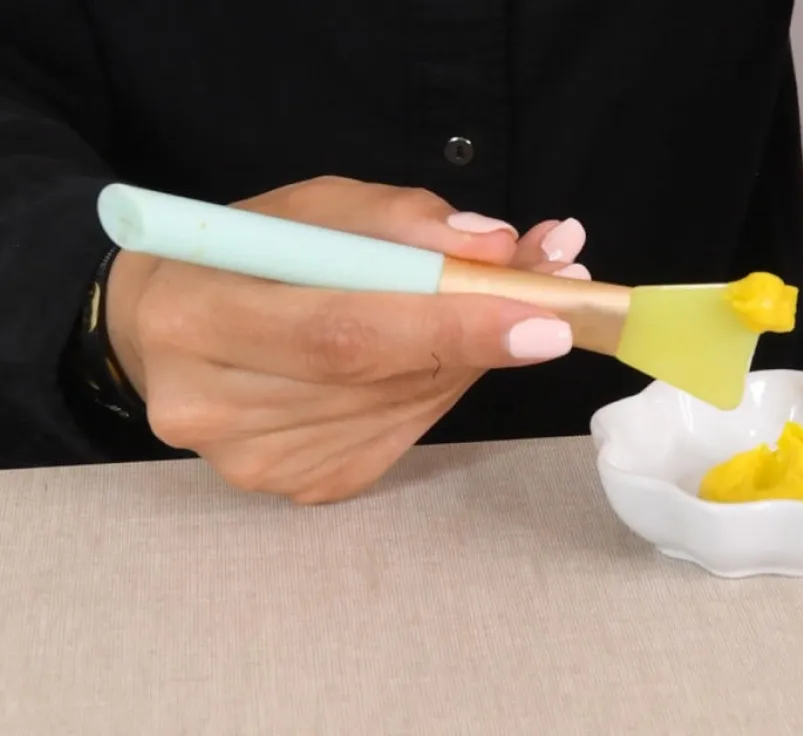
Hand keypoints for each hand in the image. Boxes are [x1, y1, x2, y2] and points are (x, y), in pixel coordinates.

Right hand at [105, 176, 587, 503]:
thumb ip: (401, 221)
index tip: (543, 316)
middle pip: (380, 379)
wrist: (160, 327)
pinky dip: (432, 392)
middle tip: (550, 303)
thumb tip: (497, 248)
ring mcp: (252, 459)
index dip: (450, 326)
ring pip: (400, 410)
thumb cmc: (240, 255)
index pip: (345, 332)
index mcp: (197, 315)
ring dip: (464, 364)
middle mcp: (212, 404)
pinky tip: (426, 359)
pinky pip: (395, 435)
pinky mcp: (290, 484)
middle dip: (479, 339)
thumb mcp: (308, 207)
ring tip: (489, 318)